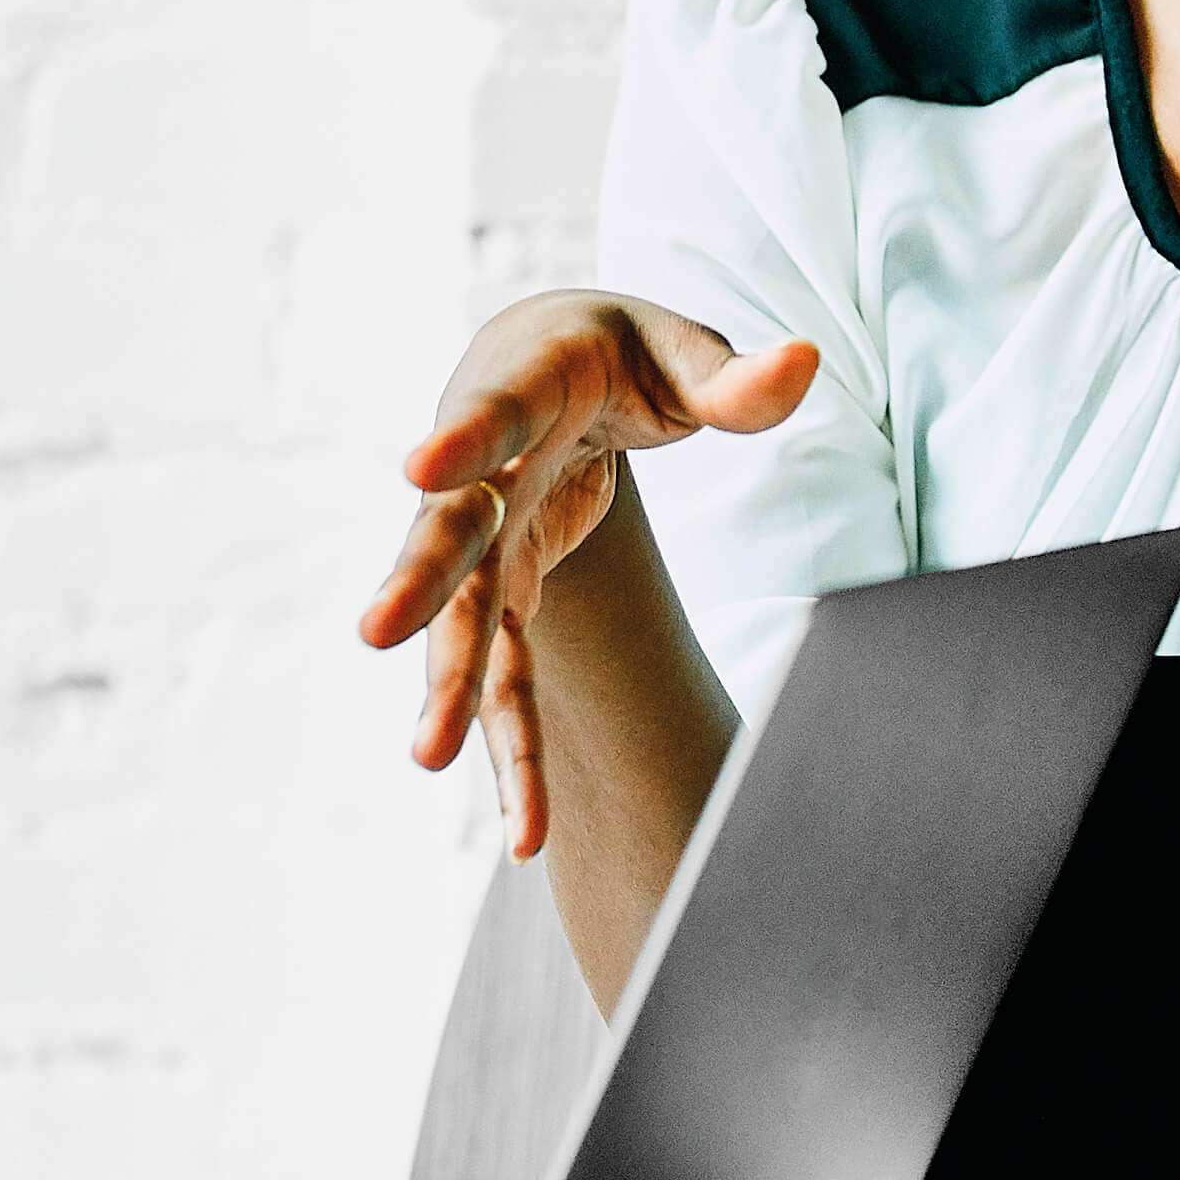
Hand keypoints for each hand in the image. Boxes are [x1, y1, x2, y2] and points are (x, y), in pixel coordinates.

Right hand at [361, 291, 813, 857]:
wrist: (547, 369)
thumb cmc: (619, 354)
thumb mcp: (678, 349)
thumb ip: (731, 376)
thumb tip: (804, 363)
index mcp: (526, 383)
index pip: (494, 413)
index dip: (462, 439)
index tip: (421, 466)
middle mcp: (487, 472)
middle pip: (450, 530)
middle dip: (417, 579)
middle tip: (376, 631)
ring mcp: (488, 542)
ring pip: (464, 623)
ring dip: (449, 689)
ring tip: (428, 757)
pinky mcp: (505, 595)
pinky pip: (506, 678)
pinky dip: (515, 750)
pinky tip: (529, 830)